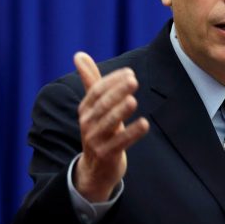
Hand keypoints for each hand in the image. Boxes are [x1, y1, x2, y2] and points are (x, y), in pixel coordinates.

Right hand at [73, 52, 149, 201]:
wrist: (95, 170)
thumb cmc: (100, 131)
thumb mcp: (95, 107)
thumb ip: (91, 81)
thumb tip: (79, 54)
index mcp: (85, 110)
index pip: (96, 92)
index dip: (111, 81)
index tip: (129, 72)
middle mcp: (88, 124)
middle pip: (102, 106)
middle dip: (116, 92)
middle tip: (133, 80)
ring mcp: (95, 140)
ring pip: (108, 124)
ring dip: (120, 112)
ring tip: (133, 100)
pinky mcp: (106, 155)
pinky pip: (119, 143)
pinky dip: (131, 134)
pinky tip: (145, 124)